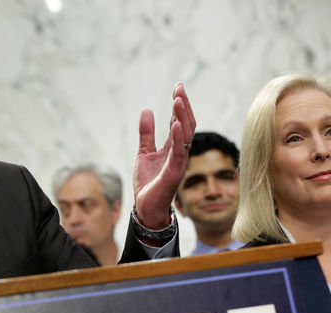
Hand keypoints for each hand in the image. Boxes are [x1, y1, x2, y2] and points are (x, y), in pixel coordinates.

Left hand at [133, 82, 195, 229]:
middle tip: (179, 89)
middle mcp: (179, 153)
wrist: (145, 207)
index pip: (180, 122)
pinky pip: (178, 153)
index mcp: (173, 148)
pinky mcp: (173, 173)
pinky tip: (174, 124)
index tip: (178, 88)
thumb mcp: (144, 153)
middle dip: (184, 106)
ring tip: (177, 100)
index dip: (179, 105)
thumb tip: (147, 110)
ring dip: (182, 117)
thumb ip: (146, 134)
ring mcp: (178, 162)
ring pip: (185, 136)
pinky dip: (177, 138)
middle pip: (186, 125)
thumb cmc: (148, 183)